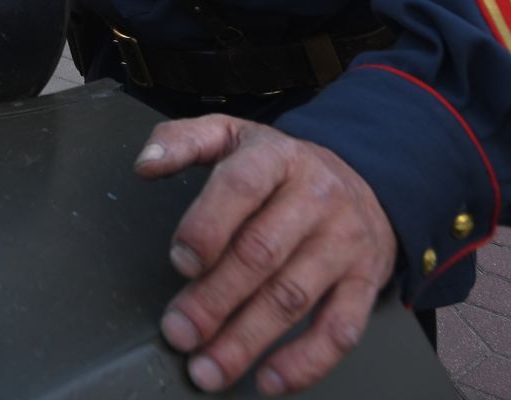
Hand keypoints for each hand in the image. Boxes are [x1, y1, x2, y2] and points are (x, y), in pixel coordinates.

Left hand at [134, 116, 395, 394]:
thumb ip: (182, 141)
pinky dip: (306, 362)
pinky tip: (270, 379)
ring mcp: (344, 242)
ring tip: (208, 367)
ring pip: (293, 297)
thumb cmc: (280, 166)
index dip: (208, 226)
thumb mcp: (232, 135)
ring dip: (246, 340)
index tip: (180, 262)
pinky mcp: (366, 282)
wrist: (365, 178)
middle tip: (179, 332)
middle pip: (261, 253)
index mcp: (277, 157)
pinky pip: (340, 329)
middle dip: (214, 299)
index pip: (242, 186)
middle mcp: (316, 198)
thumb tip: (145, 166)